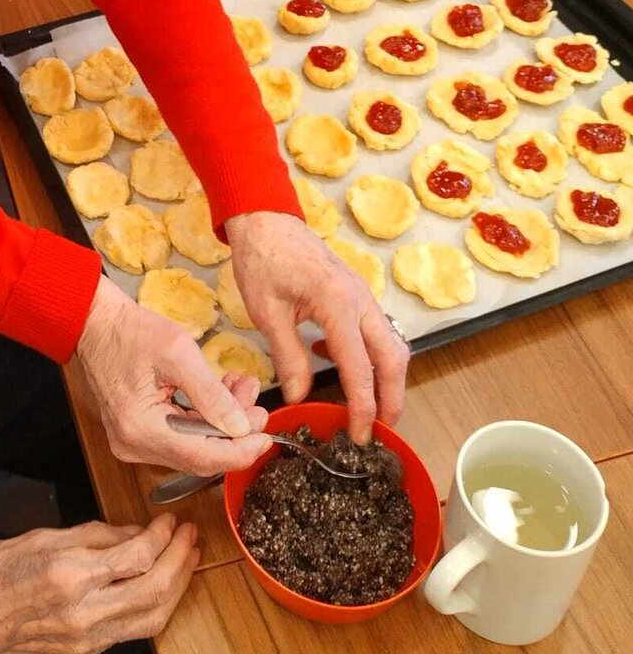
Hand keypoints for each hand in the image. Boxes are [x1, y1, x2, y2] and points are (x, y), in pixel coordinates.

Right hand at [0, 514, 197, 653]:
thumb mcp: (41, 537)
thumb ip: (93, 535)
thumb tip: (133, 533)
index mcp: (69, 574)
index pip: (136, 555)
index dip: (161, 535)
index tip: (168, 521)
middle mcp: (83, 611)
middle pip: (154, 590)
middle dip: (181, 560)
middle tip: (189, 537)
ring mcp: (86, 638)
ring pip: (151, 619)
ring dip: (177, 588)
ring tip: (186, 561)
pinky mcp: (85, 652)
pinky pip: (132, 631)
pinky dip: (154, 607)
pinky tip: (159, 588)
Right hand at [75, 277, 272, 474]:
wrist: (96, 322)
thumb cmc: (131, 331)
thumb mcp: (179, 353)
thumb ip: (212, 394)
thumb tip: (242, 427)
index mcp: (141, 429)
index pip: (202, 457)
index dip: (240, 451)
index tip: (267, 436)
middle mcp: (134, 445)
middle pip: (199, 454)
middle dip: (234, 431)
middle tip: (256, 404)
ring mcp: (133, 442)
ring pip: (192, 446)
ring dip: (221, 421)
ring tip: (241, 388)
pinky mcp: (136, 433)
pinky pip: (179, 436)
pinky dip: (203, 418)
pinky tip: (219, 394)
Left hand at [225, 211, 409, 440]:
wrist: (265, 218)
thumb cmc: (262, 259)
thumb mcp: (267, 312)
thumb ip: (288, 357)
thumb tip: (299, 397)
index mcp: (338, 304)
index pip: (360, 368)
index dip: (362, 407)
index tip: (358, 435)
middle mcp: (360, 299)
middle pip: (393, 357)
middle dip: (392, 397)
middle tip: (381, 429)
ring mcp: (362, 294)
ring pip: (391, 343)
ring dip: (387, 377)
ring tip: (369, 406)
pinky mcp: (356, 292)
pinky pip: (376, 329)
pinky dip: (372, 354)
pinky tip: (338, 362)